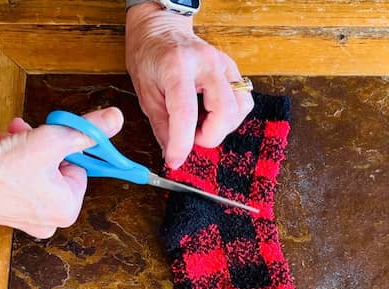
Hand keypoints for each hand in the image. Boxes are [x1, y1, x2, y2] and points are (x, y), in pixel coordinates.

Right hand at [0, 108, 122, 238]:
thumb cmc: (5, 166)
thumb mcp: (54, 139)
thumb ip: (86, 130)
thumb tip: (116, 119)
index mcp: (68, 210)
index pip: (78, 168)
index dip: (61, 148)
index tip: (46, 138)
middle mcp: (50, 222)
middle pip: (56, 170)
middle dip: (40, 147)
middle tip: (26, 134)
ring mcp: (26, 221)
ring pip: (35, 172)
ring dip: (24, 149)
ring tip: (7, 140)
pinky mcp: (5, 214)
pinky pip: (17, 182)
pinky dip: (9, 164)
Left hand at [125, 3, 253, 168]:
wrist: (161, 29)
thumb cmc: (150, 57)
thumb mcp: (145, 92)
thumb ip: (161, 125)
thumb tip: (173, 153)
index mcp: (177, 67)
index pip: (185, 114)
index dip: (182, 144)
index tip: (175, 160)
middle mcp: (206, 64)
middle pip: (225, 111)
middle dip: (209, 136)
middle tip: (192, 138)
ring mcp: (224, 65)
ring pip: (239, 108)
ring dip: (222, 127)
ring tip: (201, 125)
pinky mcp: (233, 70)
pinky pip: (243, 101)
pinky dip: (231, 117)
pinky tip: (213, 115)